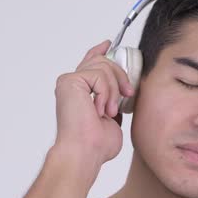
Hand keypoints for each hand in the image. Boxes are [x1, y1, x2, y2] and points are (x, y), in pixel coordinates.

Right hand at [52, 40, 134, 170]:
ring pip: (103, 67)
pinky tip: (100, 109)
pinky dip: (106, 93)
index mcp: (79, 91)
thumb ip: (113, 102)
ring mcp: (69, 82)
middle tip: (127, 94)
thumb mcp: (112, 119)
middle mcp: (71, 84)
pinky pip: (99, 75)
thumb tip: (122, 94)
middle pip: (102, 62)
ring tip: (109, 110)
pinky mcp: (70, 81)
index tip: (109, 44)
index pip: (89, 63)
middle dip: (120, 76)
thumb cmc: (95, 145)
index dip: (100, 51)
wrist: (85, 153)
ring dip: (114, 90)